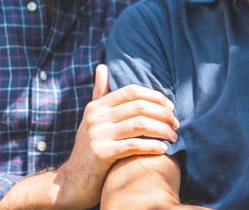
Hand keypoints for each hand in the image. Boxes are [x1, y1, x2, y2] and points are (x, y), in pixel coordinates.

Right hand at [54, 65, 178, 208]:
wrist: (72, 181)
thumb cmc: (88, 148)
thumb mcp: (92, 119)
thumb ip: (99, 94)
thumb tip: (102, 67)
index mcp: (97, 106)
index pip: (132, 91)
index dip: (155, 96)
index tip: (170, 107)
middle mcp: (96, 117)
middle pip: (139, 107)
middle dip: (163, 114)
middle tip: (176, 124)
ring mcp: (97, 135)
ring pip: (140, 125)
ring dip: (162, 130)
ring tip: (174, 137)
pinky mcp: (101, 153)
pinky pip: (133, 145)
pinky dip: (152, 146)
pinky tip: (163, 149)